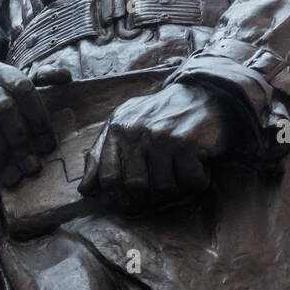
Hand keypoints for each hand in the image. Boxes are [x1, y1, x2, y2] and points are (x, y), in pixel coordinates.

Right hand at [0, 59, 55, 188]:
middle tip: (33, 165)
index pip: (22, 86)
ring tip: (13, 174)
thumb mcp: (15, 92)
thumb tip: (66, 77)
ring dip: (1, 154)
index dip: (38, 116)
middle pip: (3, 105)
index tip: (48, 143)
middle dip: (22, 140)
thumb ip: (42, 81)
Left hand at [79, 84, 234, 210]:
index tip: (135, 196)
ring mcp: (161, 137)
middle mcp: (137, 131)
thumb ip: (101, 155)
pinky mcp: (185, 142)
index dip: (121, 194)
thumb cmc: (162, 115)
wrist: (204, 93)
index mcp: (118, 128)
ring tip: (183, 168)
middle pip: (135, 187)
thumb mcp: (126, 127)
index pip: (107, 177)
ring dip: (179, 186)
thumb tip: (84, 190)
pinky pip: (189, 182)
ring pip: (163, 188)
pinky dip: (198, 180)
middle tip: (167, 182)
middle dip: (153, 193)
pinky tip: (200, 164)